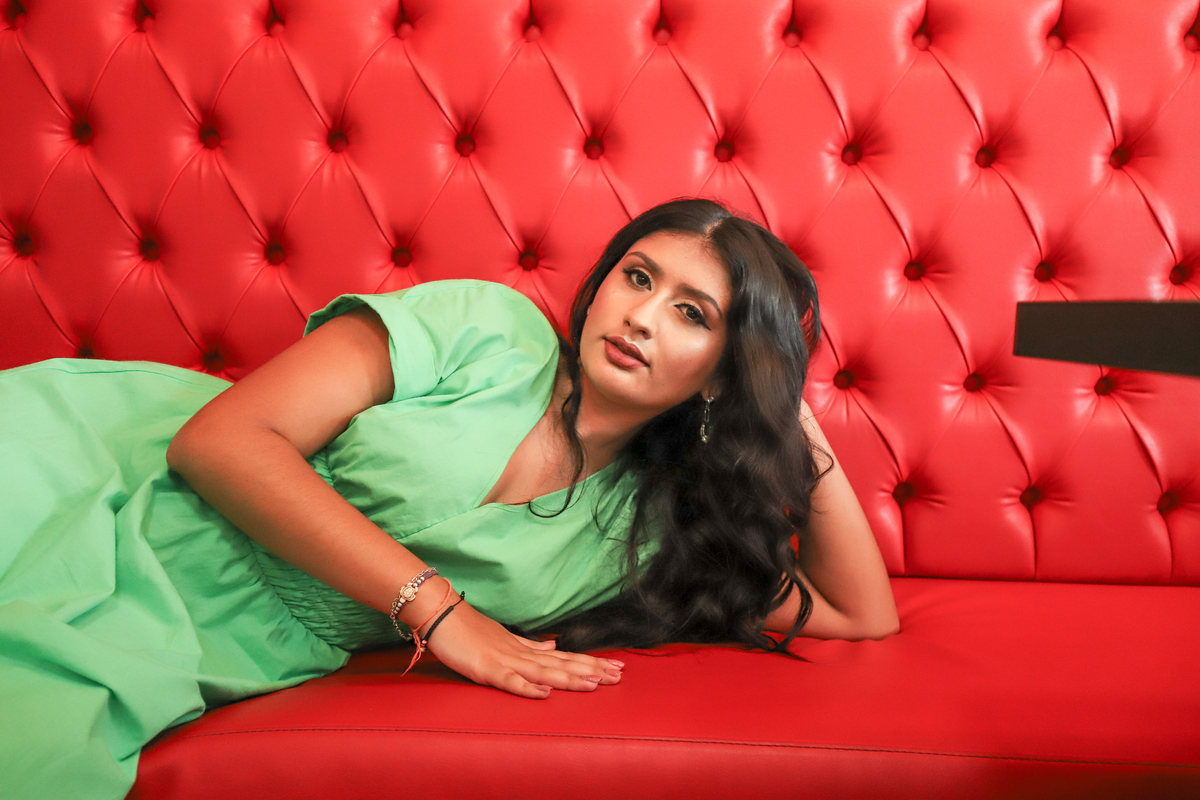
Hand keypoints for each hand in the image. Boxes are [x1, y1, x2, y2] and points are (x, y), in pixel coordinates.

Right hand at [420, 600, 623, 698]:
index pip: (566, 657)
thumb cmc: (469, 630)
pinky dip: (527, 688)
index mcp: (526, 649)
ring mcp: (505, 660)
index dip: (592, 662)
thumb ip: (529, 646)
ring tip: (594, 684)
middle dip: (591, 670)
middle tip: (620, 676)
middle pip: (562, 663)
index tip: (617, 667)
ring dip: (569, 678)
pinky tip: (545, 694)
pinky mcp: (486, 669)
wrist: (440, 613)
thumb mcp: (504, 638)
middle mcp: (521, 654)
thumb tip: (553, 647)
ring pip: (543, 671)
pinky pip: (510, 680)